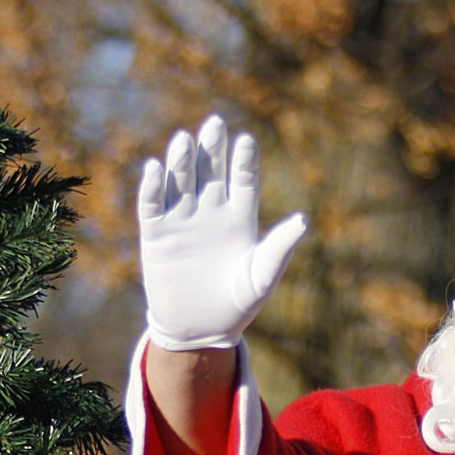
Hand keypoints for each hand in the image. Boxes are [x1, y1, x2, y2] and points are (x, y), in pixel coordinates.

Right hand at [137, 116, 306, 350]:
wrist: (200, 330)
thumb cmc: (238, 305)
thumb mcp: (262, 278)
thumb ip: (278, 248)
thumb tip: (302, 221)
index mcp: (241, 217)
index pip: (243, 179)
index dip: (243, 160)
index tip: (245, 140)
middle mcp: (211, 211)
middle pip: (211, 170)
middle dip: (212, 148)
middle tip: (214, 124)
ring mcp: (182, 220)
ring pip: (181, 180)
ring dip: (181, 160)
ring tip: (185, 140)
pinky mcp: (156, 234)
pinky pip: (152, 205)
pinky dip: (152, 187)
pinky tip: (154, 169)